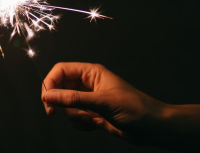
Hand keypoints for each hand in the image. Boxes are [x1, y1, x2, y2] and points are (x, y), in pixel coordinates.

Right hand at [42, 62, 165, 144]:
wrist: (154, 128)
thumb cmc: (136, 109)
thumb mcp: (102, 102)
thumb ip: (73, 99)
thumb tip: (49, 96)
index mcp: (92, 73)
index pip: (61, 70)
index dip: (50, 83)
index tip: (46, 99)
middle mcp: (89, 84)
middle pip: (60, 89)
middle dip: (61, 103)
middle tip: (54, 113)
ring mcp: (90, 100)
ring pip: (67, 106)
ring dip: (75, 116)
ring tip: (92, 120)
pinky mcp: (93, 114)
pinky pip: (75, 118)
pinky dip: (82, 124)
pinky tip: (97, 125)